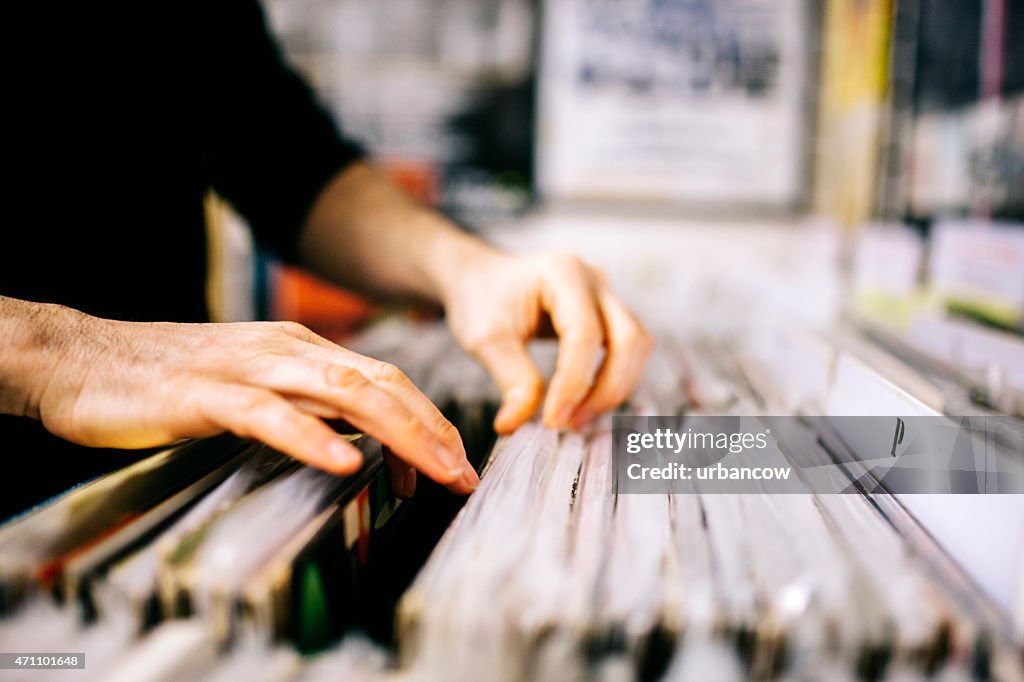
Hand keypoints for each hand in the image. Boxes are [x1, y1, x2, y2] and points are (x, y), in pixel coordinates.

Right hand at [4, 299, 475, 494]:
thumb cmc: (169, 380)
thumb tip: (356, 446)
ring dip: (397, 432)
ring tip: (433, 471)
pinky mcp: (203, 394)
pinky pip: (266, 414)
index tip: (457, 461)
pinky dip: (310, 437)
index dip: (428, 419)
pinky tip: (343, 462)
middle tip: (463, 475)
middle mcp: (285, 350)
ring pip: (340, 392)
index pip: (385, 379)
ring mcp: (246, 367)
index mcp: (300, 350)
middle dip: (431, 429)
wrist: (81, 357)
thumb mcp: (252, 389)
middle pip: (379, 383)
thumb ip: (303, 408)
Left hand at [440, 249, 652, 433]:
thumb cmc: (481, 299)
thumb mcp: (486, 339)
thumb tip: (516, 425)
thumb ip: (510, 379)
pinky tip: (583, 404)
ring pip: (637, 347)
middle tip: (569, 424)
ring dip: (615, 388)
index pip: (584, 334)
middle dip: (607, 390)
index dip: (574, 383)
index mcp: (563, 273)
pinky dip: (614, 381)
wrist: (481, 279)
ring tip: (575, 418)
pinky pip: (628, 351)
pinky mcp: (608, 315)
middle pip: (629, 339)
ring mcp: (606, 295)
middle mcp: (594, 280)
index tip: (553, 421)